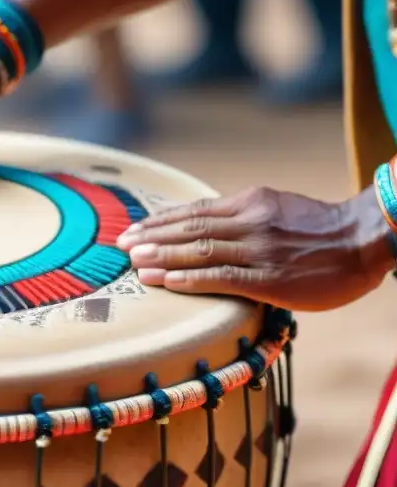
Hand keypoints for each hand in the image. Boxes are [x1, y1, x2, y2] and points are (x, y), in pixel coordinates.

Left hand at [116, 186, 394, 310]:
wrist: (367, 238)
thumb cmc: (320, 230)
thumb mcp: (276, 208)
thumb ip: (241, 215)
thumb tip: (203, 224)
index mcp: (249, 203)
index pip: (193, 212)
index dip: (158, 221)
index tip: (131, 228)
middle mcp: (249, 221)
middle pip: (188, 229)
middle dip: (150, 238)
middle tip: (119, 245)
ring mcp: (259, 249)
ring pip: (199, 251)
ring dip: (161, 258)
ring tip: (132, 263)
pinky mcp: (270, 278)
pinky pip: (222, 277)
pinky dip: (190, 279)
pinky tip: (166, 282)